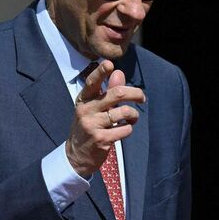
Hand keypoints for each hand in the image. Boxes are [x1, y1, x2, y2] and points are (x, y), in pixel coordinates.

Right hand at [65, 60, 144, 176]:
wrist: (76, 155)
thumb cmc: (88, 126)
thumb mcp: (93, 107)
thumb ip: (108, 90)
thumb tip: (118, 72)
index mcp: (84, 100)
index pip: (91, 82)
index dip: (100, 72)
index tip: (109, 64)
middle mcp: (86, 110)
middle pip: (117, 94)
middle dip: (135, 93)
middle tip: (142, 97)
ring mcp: (92, 125)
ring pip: (124, 112)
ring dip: (134, 115)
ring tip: (132, 119)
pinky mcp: (101, 139)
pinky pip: (124, 129)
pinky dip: (129, 129)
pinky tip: (124, 129)